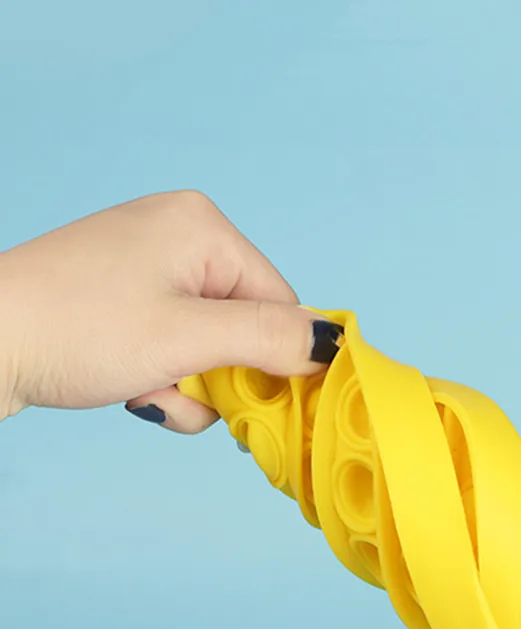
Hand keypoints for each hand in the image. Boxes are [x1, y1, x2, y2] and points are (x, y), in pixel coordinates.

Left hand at [0, 191, 342, 429]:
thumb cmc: (77, 328)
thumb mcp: (188, 338)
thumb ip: (269, 339)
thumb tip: (335, 344)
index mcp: (203, 227)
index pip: (278, 302)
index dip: (275, 357)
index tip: (257, 401)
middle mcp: (181, 239)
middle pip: (245, 327)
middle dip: (221, 375)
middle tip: (182, 392)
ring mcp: (150, 269)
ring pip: (212, 346)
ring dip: (191, 386)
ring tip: (148, 390)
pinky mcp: (126, 300)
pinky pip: (177, 346)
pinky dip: (165, 378)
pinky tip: (133, 388)